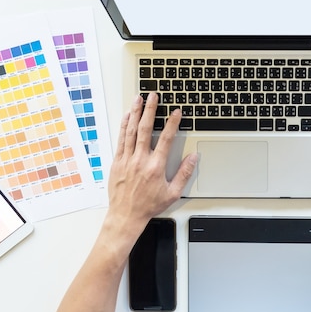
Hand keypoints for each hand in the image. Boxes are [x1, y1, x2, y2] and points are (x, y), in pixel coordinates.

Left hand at [106, 93, 197, 238]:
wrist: (126, 215)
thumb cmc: (148, 205)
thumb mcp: (173, 193)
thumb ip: (184, 173)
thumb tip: (193, 158)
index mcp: (155, 167)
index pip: (165, 139)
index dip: (172, 123)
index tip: (176, 112)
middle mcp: (140, 160)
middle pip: (145, 129)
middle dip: (151, 110)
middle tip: (154, 96)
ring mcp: (127, 160)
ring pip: (131, 131)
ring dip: (136, 113)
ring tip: (139, 99)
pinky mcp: (117, 162)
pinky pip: (121, 139)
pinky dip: (124, 126)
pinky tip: (127, 116)